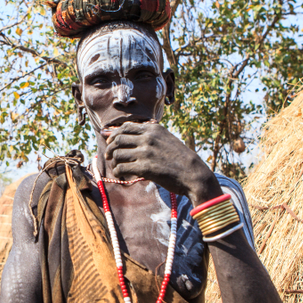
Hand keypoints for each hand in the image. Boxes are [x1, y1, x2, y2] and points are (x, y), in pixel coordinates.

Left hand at [104, 123, 218, 199]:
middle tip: (109, 156)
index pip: (125, 127)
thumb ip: (147, 136)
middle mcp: (148, 138)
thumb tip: (128, 135)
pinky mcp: (144, 168)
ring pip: (117, 154)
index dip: (114, 135)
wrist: (194, 174)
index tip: (111, 142)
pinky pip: (121, 168)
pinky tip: (123, 175)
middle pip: (117, 140)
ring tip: (118, 167)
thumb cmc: (179, 158)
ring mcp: (145, 152)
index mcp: (153, 129)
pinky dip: (118, 172)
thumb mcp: (166, 139)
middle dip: (110, 148)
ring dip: (114, 162)